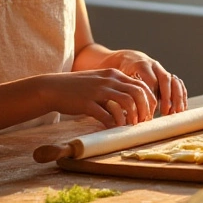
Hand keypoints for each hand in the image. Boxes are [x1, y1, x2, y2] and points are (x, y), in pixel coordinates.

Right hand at [39, 68, 157, 128]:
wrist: (53, 87)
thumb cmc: (78, 87)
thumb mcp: (99, 82)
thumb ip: (115, 90)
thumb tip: (131, 106)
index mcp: (114, 75)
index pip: (141, 85)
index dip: (149, 100)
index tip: (149, 113)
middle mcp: (109, 80)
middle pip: (137, 93)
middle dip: (145, 109)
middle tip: (143, 122)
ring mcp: (98, 91)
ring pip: (126, 102)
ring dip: (132, 116)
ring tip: (131, 125)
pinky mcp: (87, 103)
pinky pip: (106, 114)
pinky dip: (113, 122)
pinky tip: (114, 128)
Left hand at [108, 50, 187, 116]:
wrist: (125, 59)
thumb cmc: (119, 74)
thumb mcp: (118, 79)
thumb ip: (123, 90)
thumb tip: (125, 111)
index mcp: (141, 65)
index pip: (151, 81)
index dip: (152, 97)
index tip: (151, 111)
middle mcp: (154, 66)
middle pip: (165, 79)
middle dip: (168, 97)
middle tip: (166, 112)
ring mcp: (162, 70)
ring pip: (174, 81)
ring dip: (177, 97)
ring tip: (177, 111)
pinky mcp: (166, 75)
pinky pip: (178, 83)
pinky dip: (181, 95)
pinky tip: (181, 107)